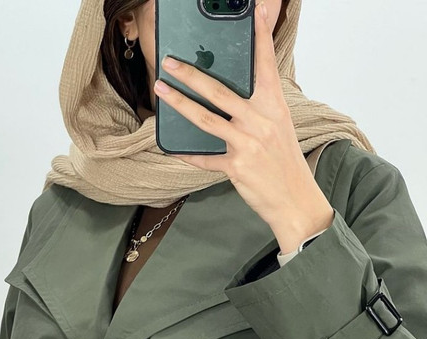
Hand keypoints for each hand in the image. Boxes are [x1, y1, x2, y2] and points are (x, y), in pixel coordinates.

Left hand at [153, 0, 333, 252]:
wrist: (296, 200)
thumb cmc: (285, 163)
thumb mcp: (280, 126)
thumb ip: (260, 105)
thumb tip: (235, 92)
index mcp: (275, 105)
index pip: (264, 63)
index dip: (258, 35)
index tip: (254, 9)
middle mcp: (261, 121)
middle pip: (220, 91)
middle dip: (192, 74)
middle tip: (171, 61)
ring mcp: (248, 144)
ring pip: (206, 119)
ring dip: (180, 103)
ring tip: (162, 90)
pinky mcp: (236, 167)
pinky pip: (204, 158)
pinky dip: (186, 154)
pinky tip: (170, 148)